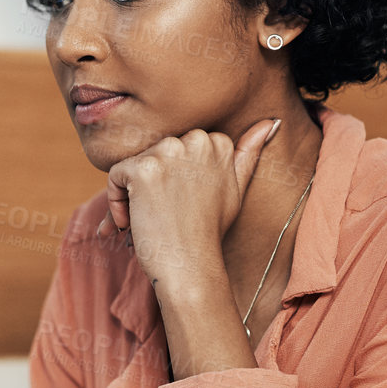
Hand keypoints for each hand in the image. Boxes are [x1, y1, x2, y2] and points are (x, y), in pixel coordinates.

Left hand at [92, 118, 281, 293]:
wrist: (192, 266)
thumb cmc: (209, 231)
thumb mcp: (235, 189)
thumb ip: (248, 153)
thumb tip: (271, 121)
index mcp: (217, 142)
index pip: (177, 148)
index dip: (173, 178)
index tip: (180, 204)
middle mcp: (195, 141)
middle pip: (154, 153)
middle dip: (151, 184)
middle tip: (164, 215)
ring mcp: (169, 153)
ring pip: (134, 164)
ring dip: (132, 195)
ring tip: (148, 220)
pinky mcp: (144, 169)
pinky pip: (115, 175)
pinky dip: (115, 201)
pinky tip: (130, 223)